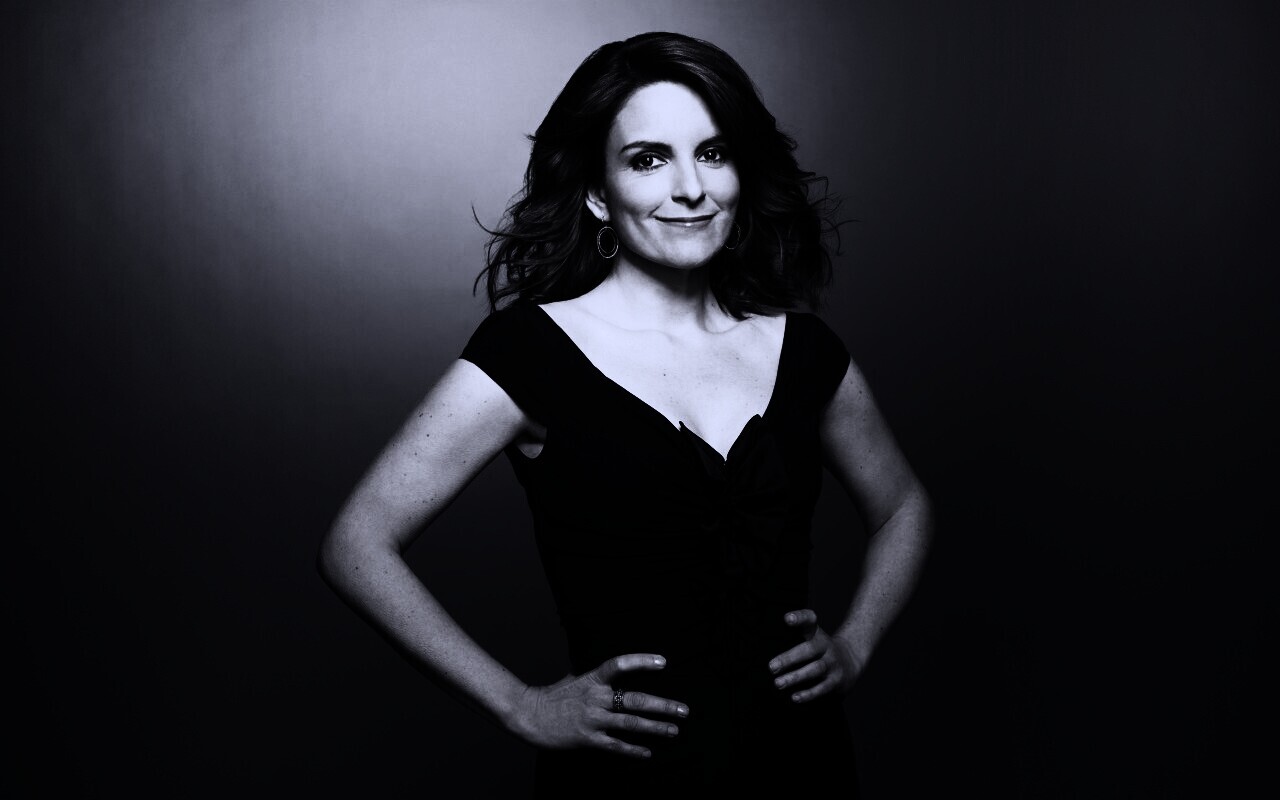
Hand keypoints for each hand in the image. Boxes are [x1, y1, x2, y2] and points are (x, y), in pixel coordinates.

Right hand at [514, 653, 689, 758]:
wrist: (528, 715)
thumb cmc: (551, 696)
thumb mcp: (572, 679)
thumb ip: (591, 678)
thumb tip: (604, 674)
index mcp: (592, 679)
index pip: (620, 664)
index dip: (641, 662)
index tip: (663, 662)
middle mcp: (596, 697)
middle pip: (636, 699)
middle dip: (663, 705)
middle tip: (683, 710)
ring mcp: (592, 719)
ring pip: (631, 723)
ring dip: (655, 728)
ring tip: (674, 730)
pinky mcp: (587, 738)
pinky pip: (615, 745)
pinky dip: (633, 750)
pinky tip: (648, 752)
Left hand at [767, 609, 863, 702]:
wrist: (851, 662)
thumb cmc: (820, 650)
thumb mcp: (811, 638)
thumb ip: (792, 637)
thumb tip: (760, 647)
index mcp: (817, 634)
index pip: (810, 621)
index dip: (800, 618)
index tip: (787, 619)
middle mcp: (826, 647)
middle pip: (809, 649)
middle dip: (789, 658)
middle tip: (771, 667)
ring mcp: (833, 663)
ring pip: (815, 669)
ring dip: (796, 677)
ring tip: (778, 683)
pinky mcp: (837, 680)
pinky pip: (822, 688)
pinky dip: (808, 694)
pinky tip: (794, 697)